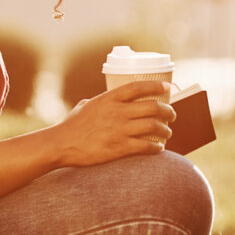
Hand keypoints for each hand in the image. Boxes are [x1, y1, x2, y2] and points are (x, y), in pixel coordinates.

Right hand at [53, 81, 176, 167]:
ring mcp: (119, 130)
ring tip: (167, 132)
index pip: (138, 88)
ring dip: (165, 130)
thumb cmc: (71, 125)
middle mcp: (117, 112)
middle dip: (168, 111)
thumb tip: (104, 101)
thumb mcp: (85, 106)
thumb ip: (98, 102)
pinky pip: (146, 146)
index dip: (155, 87)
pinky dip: (157, 147)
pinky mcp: (119, 147)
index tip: (167, 88)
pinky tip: (159, 148)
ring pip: (153, 126)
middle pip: (152, 107)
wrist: (62, 144)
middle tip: (172, 115)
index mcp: (109, 99)